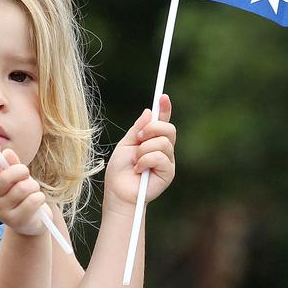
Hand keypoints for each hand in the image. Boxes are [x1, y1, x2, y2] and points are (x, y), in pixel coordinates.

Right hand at [0, 144, 46, 234]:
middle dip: (21, 171)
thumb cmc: (23, 197)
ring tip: (33, 190)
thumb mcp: (18, 180)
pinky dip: (39, 198)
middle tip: (27, 173)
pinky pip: (33, 201)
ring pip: (22, 188)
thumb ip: (12, 166)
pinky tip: (37, 202)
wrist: (30, 224)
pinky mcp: (16, 221)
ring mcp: (2, 212)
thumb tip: (8, 152)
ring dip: (33, 186)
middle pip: (5, 178)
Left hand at [104, 94, 176, 208]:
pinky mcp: (168, 173)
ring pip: (163, 143)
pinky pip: (160, 157)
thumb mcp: (125, 144)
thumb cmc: (119, 170)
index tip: (163, 96)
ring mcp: (167, 160)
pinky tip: (139, 170)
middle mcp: (163, 148)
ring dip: (144, 150)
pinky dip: (146, 161)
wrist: (118, 191)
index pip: (162, 121)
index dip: (165, 108)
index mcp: (152, 139)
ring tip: (135, 161)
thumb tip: (149, 111)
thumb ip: (137, 129)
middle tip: (137, 138)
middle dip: (152, 129)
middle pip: (169, 128)